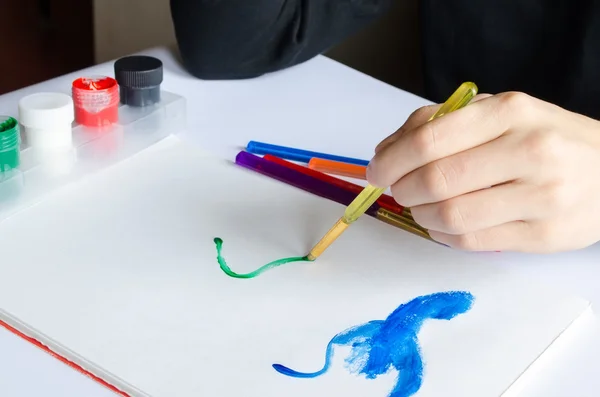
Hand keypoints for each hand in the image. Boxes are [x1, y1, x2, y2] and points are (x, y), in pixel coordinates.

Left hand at [366, 92, 599, 252]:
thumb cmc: (545, 138)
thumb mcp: (498, 113)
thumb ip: (439, 123)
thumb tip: (386, 151)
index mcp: (510, 112)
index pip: (429, 140)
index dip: (391, 160)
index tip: (377, 170)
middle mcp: (530, 151)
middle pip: (436, 180)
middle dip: (402, 189)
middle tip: (398, 189)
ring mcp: (542, 196)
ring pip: (451, 216)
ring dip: (421, 215)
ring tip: (422, 206)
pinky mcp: (544, 235)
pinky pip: (472, 242)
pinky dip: (443, 235)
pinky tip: (443, 224)